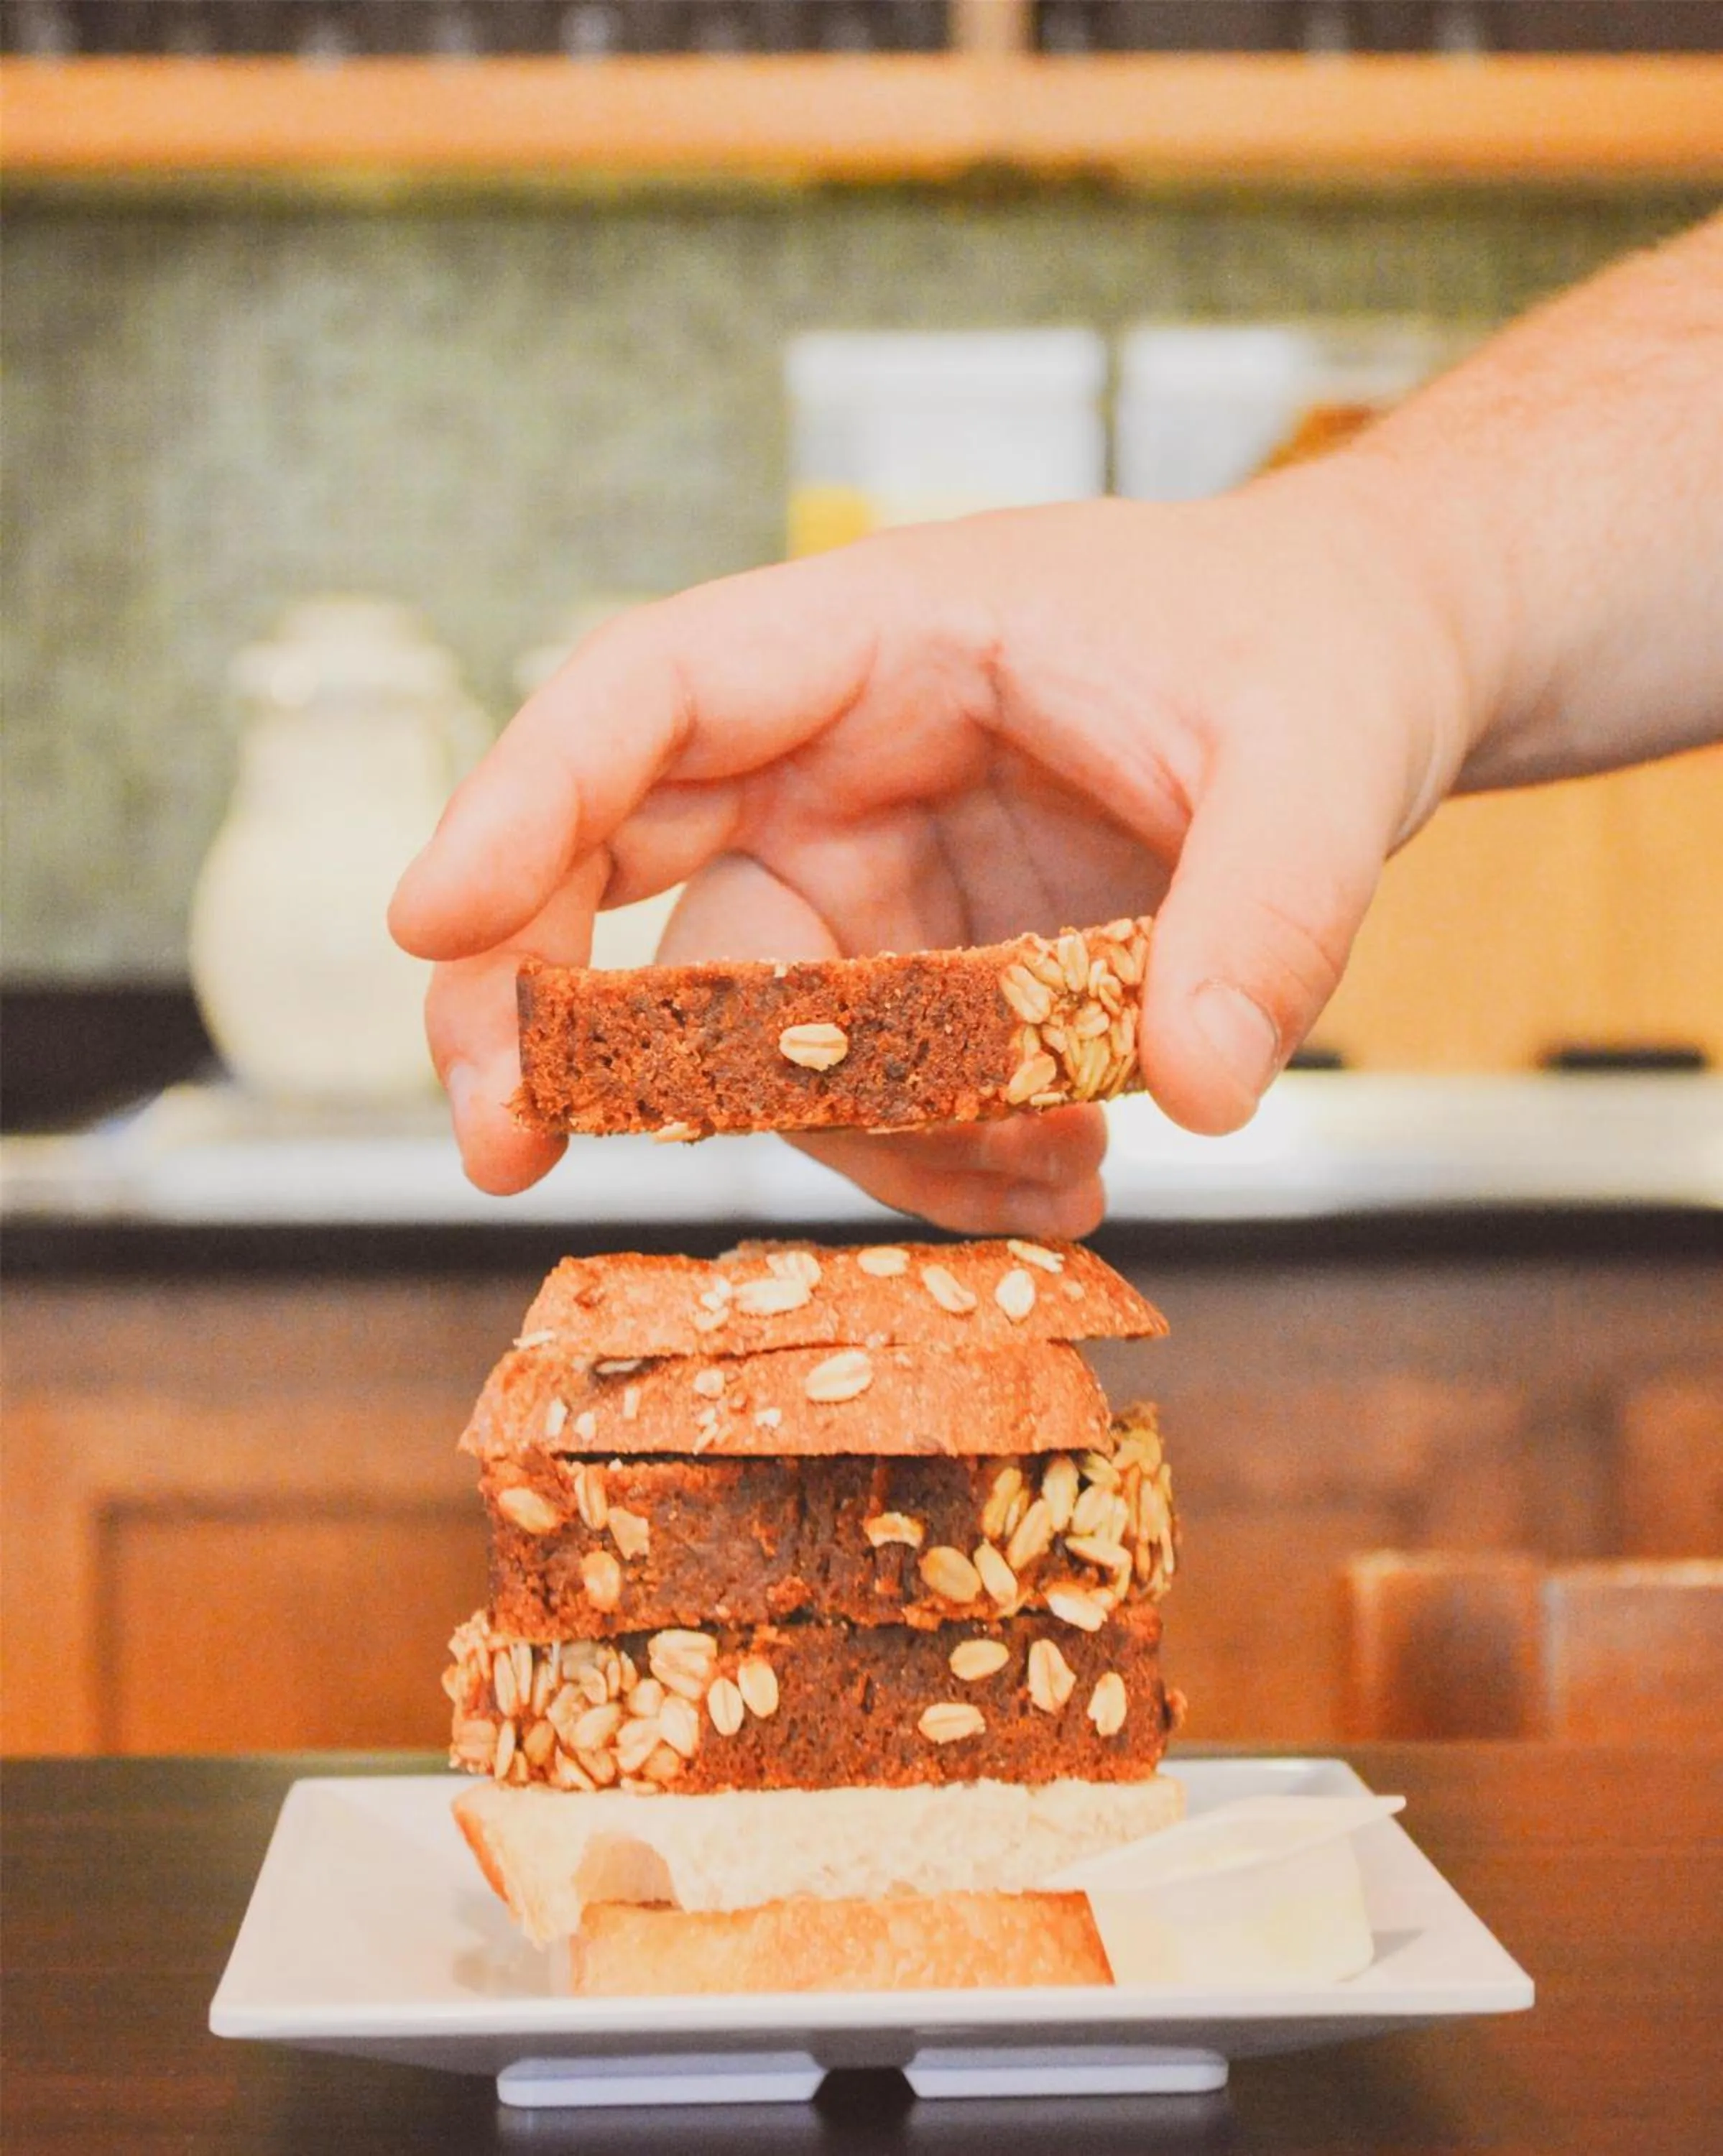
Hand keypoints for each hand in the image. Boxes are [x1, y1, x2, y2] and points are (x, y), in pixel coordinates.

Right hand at [389, 457, 1472, 1234]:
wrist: (1365, 672)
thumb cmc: (1315, 649)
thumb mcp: (1319, 752)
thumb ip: (1268, 907)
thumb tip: (1201, 1091)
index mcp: (880, 638)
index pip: (648, 692)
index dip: (523, 800)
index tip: (428, 922)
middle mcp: (836, 760)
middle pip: (613, 865)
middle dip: (546, 1011)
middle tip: (504, 1151)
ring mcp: (869, 873)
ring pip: (755, 1032)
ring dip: (848, 1146)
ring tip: (1039, 1186)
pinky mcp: (920, 966)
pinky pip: (866, 1090)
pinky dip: (935, 1163)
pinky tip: (1056, 1181)